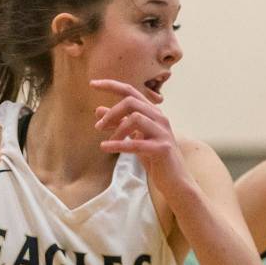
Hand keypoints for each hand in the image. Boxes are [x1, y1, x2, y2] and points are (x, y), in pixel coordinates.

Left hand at [91, 79, 189, 201]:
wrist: (174, 180)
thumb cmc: (154, 158)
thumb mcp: (134, 137)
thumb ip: (118, 123)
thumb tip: (97, 110)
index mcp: (152, 112)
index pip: (130, 91)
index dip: (110, 85)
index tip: (92, 84)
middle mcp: (159, 118)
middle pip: (131, 101)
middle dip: (112, 112)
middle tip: (98, 127)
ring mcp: (162, 132)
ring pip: (135, 118)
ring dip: (116, 130)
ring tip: (107, 142)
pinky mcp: (162, 148)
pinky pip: (136, 143)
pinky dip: (118, 145)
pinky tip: (104, 147)